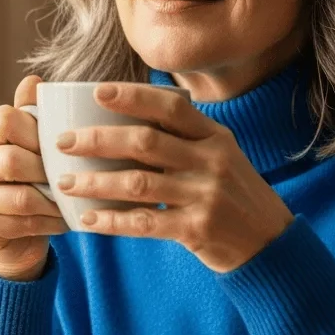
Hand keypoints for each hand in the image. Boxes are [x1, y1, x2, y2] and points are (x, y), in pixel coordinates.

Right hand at [0, 75, 68, 280]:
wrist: (13, 235)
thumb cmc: (25, 180)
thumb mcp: (28, 144)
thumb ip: (30, 114)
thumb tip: (34, 81)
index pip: (4, 119)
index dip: (38, 132)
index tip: (61, 146)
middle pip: (10, 160)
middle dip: (48, 171)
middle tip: (73, 177)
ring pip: (19, 198)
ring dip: (53, 201)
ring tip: (74, 200)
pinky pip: (20, 224)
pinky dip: (49, 223)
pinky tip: (64, 220)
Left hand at [52, 83, 294, 272]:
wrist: (271, 243)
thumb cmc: (234, 195)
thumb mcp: (221, 157)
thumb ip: (185, 139)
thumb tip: (127, 118)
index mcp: (215, 137)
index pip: (170, 107)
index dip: (132, 96)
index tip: (96, 91)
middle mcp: (211, 161)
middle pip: (145, 142)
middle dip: (98, 139)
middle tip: (63, 141)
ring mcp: (205, 195)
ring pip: (138, 183)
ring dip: (96, 182)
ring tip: (64, 182)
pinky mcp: (197, 229)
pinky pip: (145, 223)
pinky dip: (112, 220)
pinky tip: (87, 219)